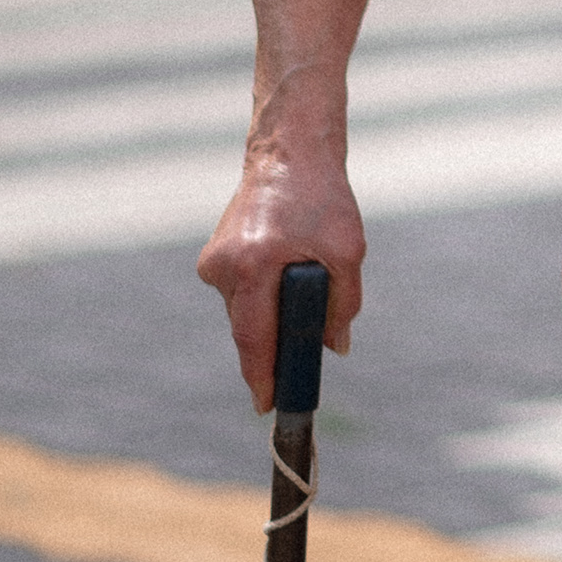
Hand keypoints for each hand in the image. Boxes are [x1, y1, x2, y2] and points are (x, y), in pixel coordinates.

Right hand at [197, 149, 366, 412]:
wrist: (289, 155)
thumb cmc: (324, 200)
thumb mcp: (348, 249)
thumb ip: (343, 303)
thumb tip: (333, 349)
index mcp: (255, 262)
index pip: (254, 337)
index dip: (262, 376)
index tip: (268, 406)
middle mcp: (224, 266)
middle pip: (249, 328)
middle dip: (275, 346)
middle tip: (300, 361)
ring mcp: (213, 262)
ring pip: (246, 312)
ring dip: (272, 312)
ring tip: (302, 276)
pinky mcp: (213, 258)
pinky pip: (241, 294)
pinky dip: (263, 294)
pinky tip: (284, 266)